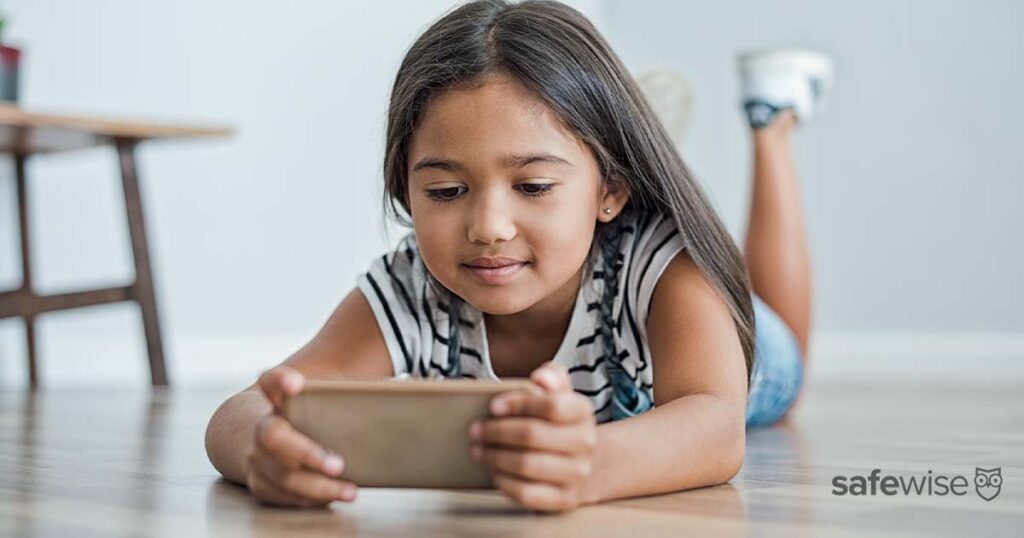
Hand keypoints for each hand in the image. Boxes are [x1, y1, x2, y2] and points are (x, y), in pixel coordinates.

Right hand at [246, 366, 358, 507]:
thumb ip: (353, 396)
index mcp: (282, 401)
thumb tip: (397, 395)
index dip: (280, 380)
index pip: (271, 381)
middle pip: (272, 436)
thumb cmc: (319, 421)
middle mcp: (264, 428)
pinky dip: (311, 499)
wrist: (282, 445)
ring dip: (318, 486)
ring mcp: (259, 459)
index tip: (297, 384)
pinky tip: (334, 496)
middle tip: (338, 464)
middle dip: (307, 452)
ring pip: (282, 475)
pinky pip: (283, 496)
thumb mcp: (331, 403)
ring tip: (350, 490)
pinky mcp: (261, 484)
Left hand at [469, 362, 597, 511]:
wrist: (582, 464)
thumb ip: (551, 377)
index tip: (493, 406)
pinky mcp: (564, 499)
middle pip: (533, 435)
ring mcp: (577, 473)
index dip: (518, 404)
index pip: (551, 405)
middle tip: (475, 430)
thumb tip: (541, 378)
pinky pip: (528, 493)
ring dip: (495, 456)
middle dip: (496, 432)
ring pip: (527, 465)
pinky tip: (493, 471)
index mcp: (582, 412)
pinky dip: (504, 481)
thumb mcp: (560, 394)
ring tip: (478, 450)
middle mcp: (585, 443)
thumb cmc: (560, 425)